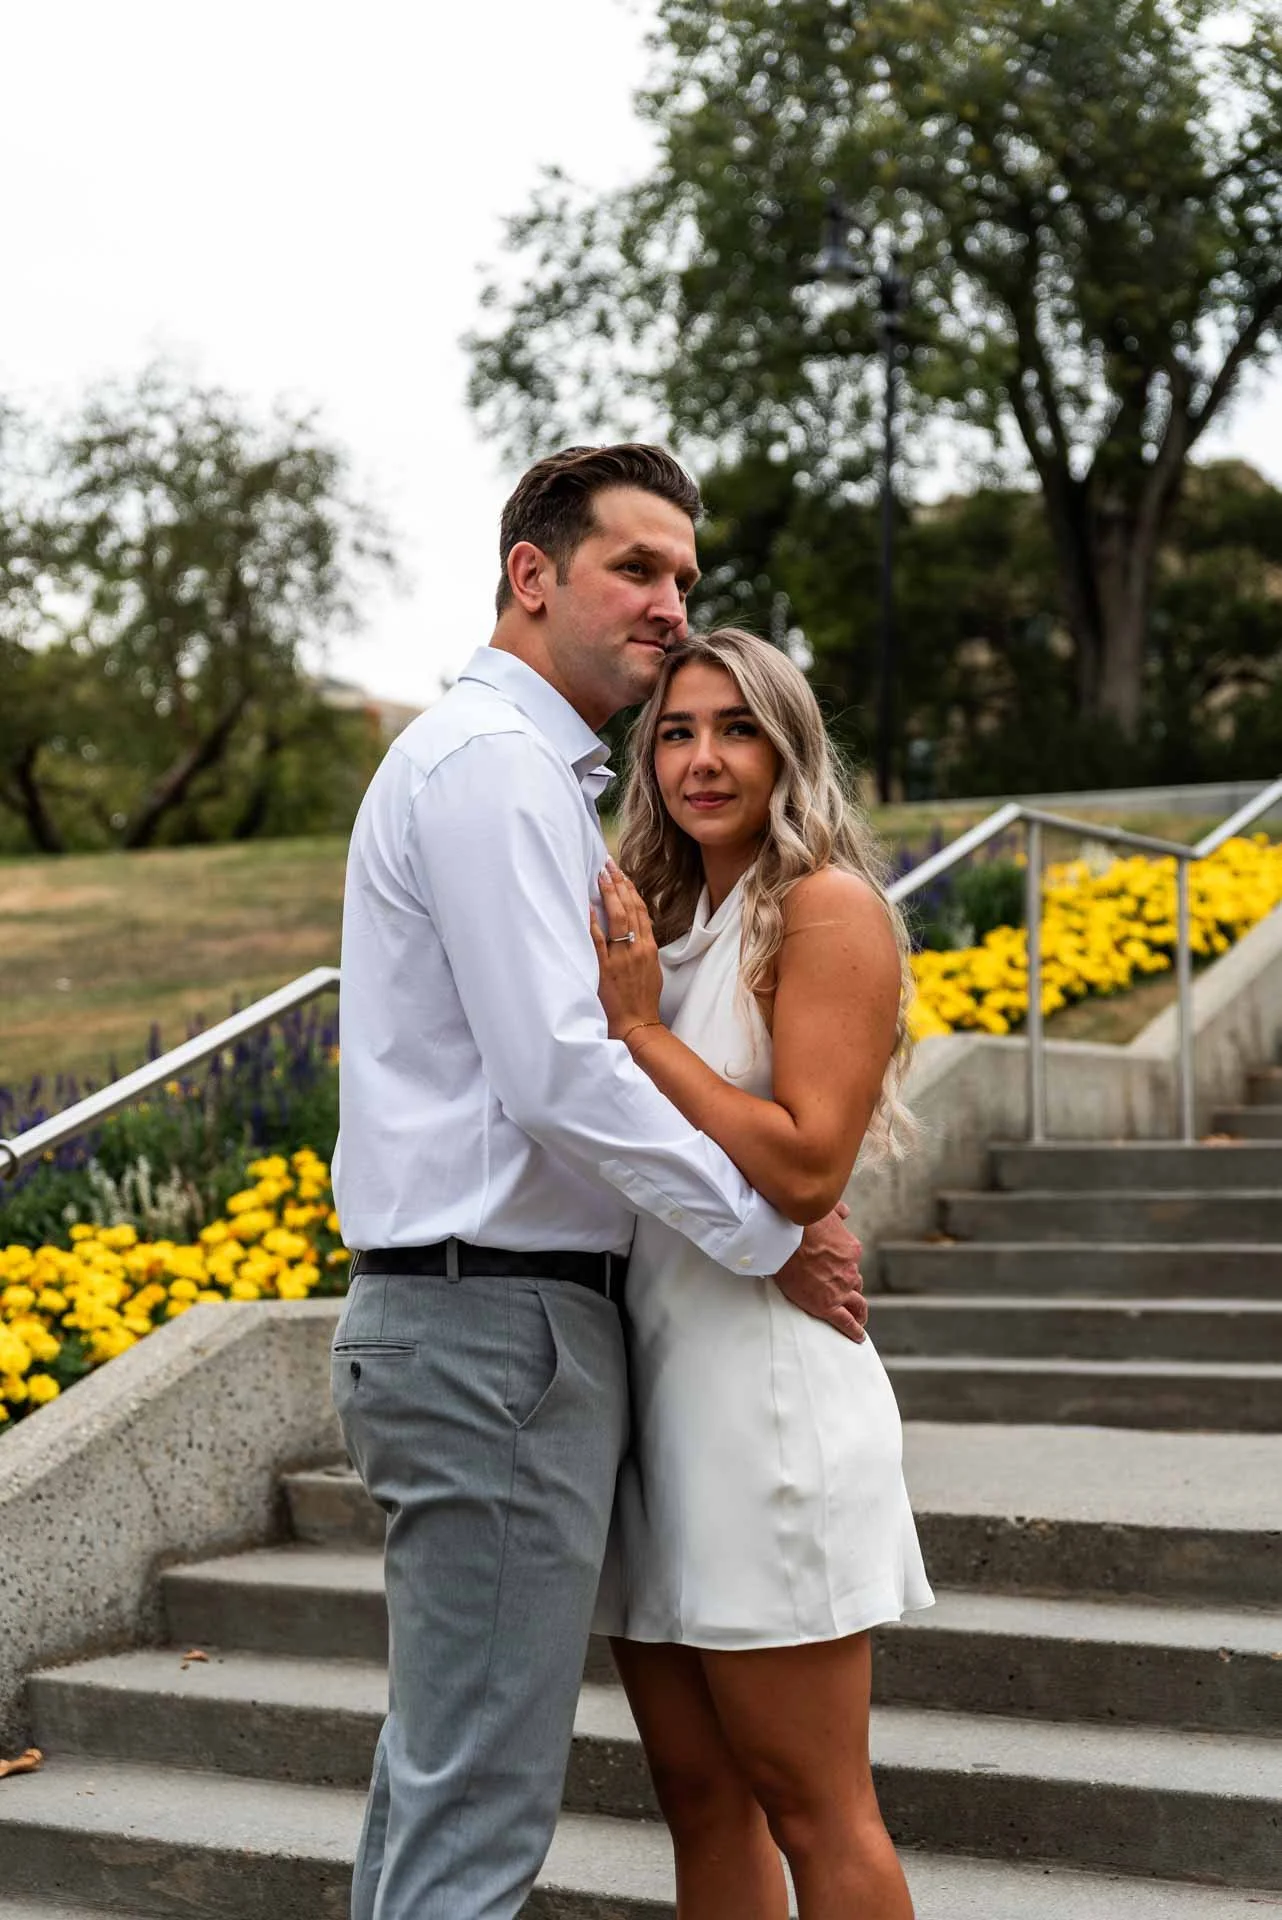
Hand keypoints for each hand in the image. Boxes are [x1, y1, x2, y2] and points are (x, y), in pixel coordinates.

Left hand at [590, 860, 663, 1040]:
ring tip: (600, 875)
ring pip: (618, 918)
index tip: (623, 875)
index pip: (642, 911)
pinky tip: (588, 906)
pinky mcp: (606, 968)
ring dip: (609, 894)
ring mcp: (622, 957)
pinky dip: (593, 922)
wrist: (637, 1022)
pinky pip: (598, 941)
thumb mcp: (651, 969)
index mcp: (649, 947)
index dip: (632, 890)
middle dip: (619, 884)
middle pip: (630, 908)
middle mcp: (637, 948)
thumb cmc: (643, 999)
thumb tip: (635, 931)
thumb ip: (643, 948)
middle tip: (608, 865)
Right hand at [774, 1202, 866, 1342]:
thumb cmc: (800, 1221)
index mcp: (850, 1250)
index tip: (839, 1271)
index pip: (851, 1263)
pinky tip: (858, 1337)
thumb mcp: (825, 1211)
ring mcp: (840, 1289)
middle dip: (852, 1289)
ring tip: (860, 1320)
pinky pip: (845, 1321)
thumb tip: (846, 1211)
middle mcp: (850, 1270)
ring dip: (859, 1312)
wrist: (785, 1238)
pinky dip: (854, 1330)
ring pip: (856, 1303)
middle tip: (849, 1297)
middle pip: (855, 1283)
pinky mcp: (827, 1305)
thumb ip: (838, 1213)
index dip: (846, 1268)